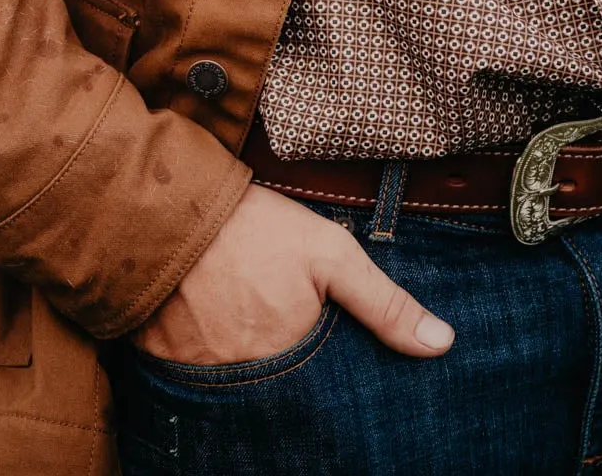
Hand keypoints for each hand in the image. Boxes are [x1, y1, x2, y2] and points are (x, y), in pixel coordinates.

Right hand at [131, 181, 454, 364]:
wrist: (164, 205)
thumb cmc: (251, 226)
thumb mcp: (328, 251)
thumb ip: (383, 302)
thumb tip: (442, 344)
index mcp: (289, 357)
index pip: (322, 397)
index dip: (325, 384)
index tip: (319, 358)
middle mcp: (244, 379)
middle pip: (276, 395)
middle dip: (282, 375)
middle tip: (275, 337)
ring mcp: (198, 375)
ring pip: (233, 388)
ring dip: (242, 368)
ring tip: (243, 330)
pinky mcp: (160, 361)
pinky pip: (187, 378)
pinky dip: (200, 360)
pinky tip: (206, 328)